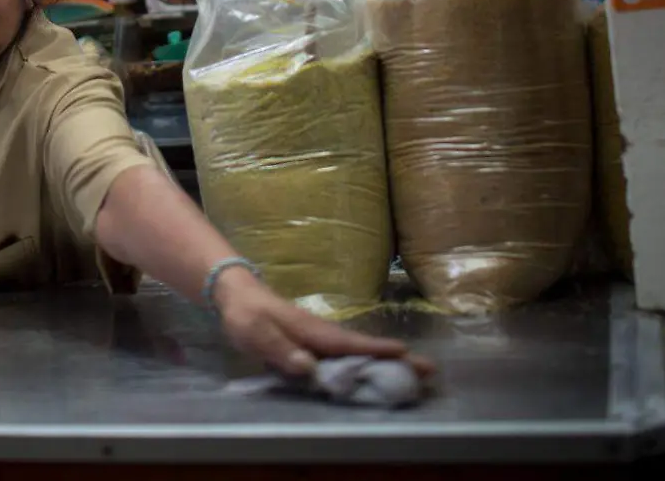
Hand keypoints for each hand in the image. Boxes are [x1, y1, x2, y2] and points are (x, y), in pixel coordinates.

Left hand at [212, 267, 433, 378]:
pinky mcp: (313, 341)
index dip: (376, 351)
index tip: (406, 356)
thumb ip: (280, 350)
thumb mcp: (256, 333)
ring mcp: (319, 336)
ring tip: (414, 370)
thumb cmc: (246, 316)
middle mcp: (322, 333)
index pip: (349, 343)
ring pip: (358, 350)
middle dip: (396, 357)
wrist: (235, 295)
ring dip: (386, 359)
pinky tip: (375, 370)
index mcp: (312, 331)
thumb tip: (308, 368)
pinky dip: (366, 359)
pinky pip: (345, 353)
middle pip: (363, 347)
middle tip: (429, 368)